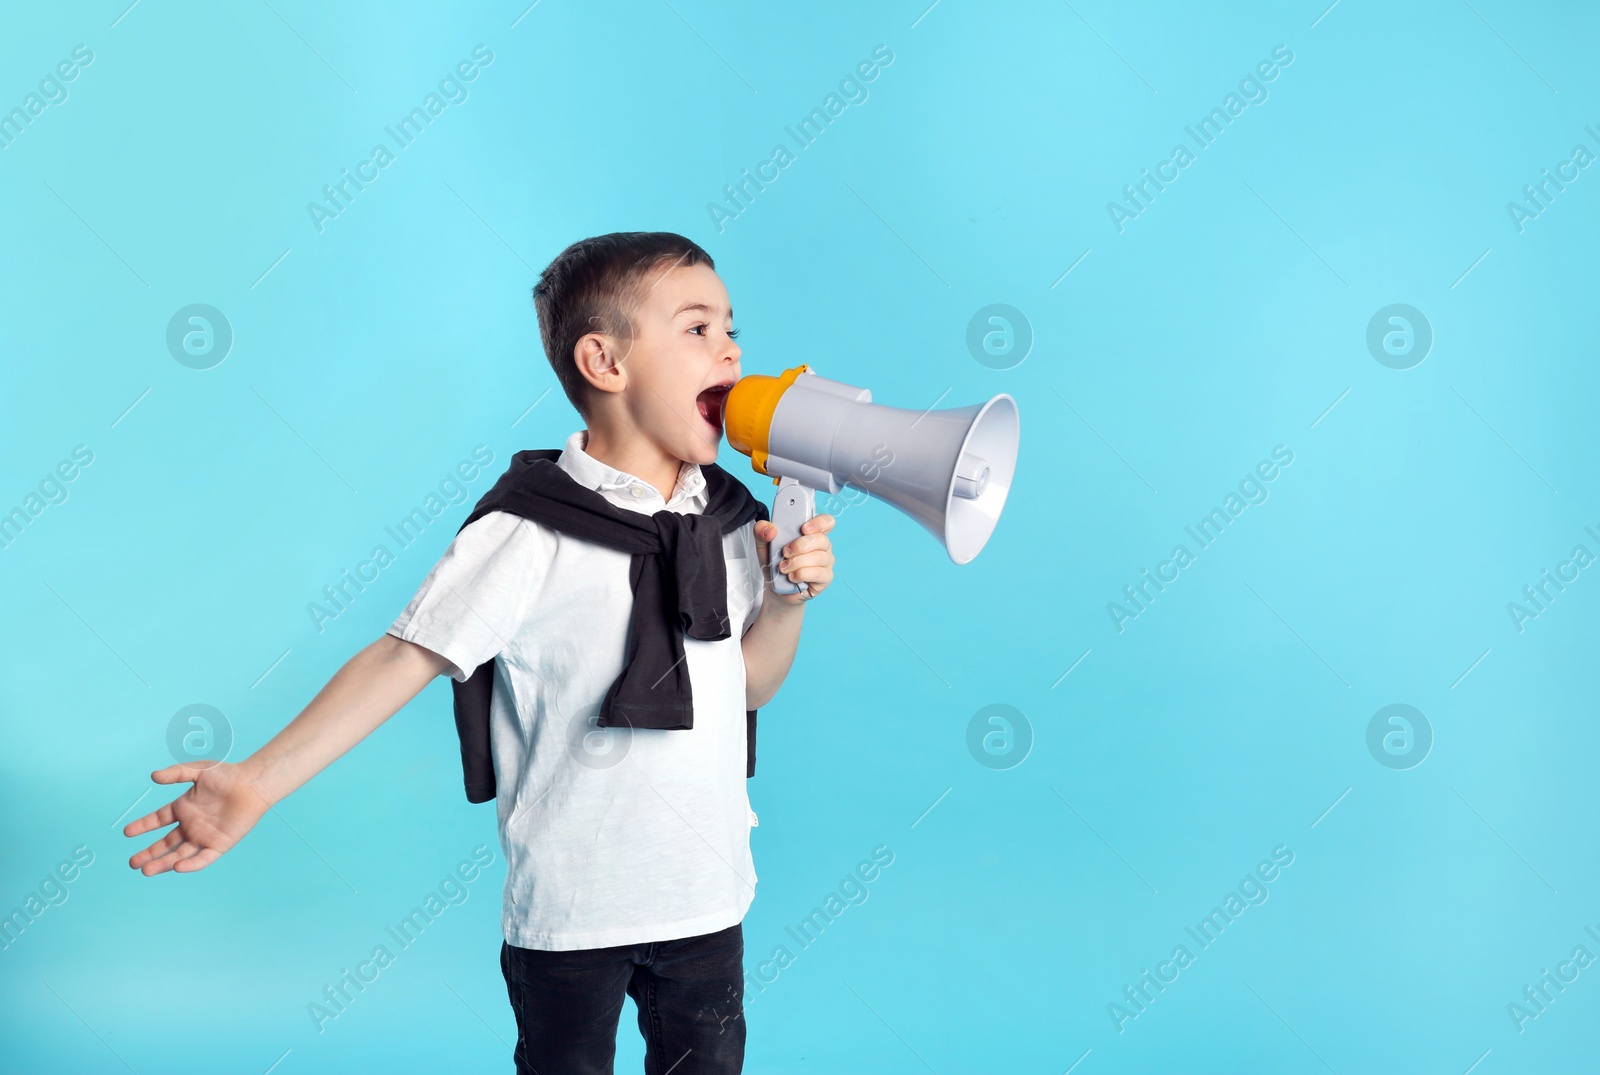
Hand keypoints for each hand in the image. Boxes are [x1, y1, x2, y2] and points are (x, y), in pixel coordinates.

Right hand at [124, 761, 272, 875]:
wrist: (253, 784)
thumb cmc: (228, 775)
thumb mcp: (198, 771)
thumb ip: (176, 773)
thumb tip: (153, 776)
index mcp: (184, 808)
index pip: (158, 820)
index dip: (142, 826)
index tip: (127, 832)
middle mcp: (191, 825)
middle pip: (165, 843)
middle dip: (149, 853)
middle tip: (132, 863)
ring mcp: (204, 836)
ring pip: (179, 854)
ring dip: (163, 863)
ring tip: (145, 870)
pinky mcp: (220, 844)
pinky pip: (203, 858)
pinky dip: (191, 864)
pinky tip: (177, 867)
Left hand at [755, 514, 834, 605]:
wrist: (775, 587)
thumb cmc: (775, 563)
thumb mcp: (764, 545)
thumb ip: (762, 531)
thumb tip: (771, 529)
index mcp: (811, 532)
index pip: (826, 522)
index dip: (818, 523)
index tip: (803, 528)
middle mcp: (822, 546)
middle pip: (821, 539)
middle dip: (800, 546)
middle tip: (785, 552)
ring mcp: (826, 562)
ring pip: (819, 557)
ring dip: (797, 562)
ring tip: (784, 567)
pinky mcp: (825, 578)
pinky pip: (819, 573)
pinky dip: (802, 574)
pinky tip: (792, 577)